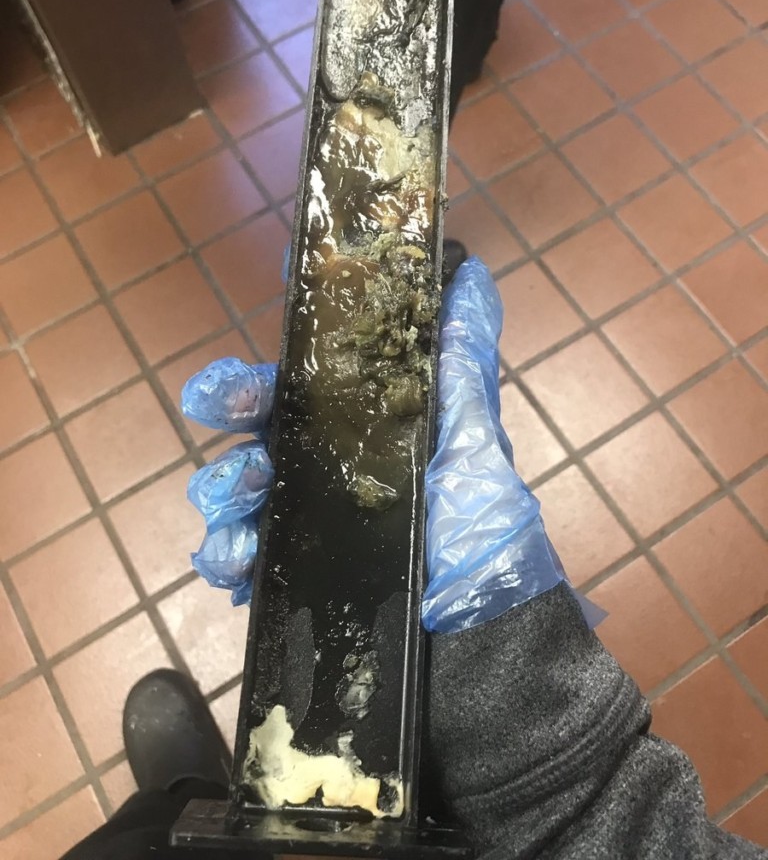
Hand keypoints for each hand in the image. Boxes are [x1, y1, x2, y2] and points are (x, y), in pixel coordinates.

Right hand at [181, 257, 564, 629]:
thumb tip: (471, 272)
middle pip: (254, 429)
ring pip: (234, 490)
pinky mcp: (291, 581)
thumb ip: (464, 357)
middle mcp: (327, 470)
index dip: (264, 372)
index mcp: (363, 429)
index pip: (300, 387)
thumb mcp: (474, 433)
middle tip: (217, 407)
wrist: (480, 636)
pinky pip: (237, 560)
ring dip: (221, 486)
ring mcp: (304, 526)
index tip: (246, 369)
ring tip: (239, 499)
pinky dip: (224, 555)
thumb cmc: (479, 527)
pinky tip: (236, 558)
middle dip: (227, 409)